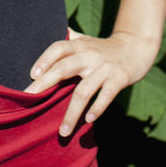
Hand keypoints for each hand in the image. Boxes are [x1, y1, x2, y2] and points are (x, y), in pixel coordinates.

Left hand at [23, 29, 157, 137]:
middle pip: (65, 67)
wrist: (135, 47)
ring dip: (72, 113)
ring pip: (84, 91)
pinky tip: (88, 120)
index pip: (58, 48)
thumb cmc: (103, 49)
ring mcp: (105, 67)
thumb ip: (67, 40)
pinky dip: (97, 108)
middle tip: (30, 97)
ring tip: (63, 131)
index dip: (44, 59)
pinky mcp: (119, 78)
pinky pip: (106, 95)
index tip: (31, 75)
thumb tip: (45, 35)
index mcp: (80, 45)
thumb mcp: (86, 40)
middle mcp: (90, 55)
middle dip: (46, 82)